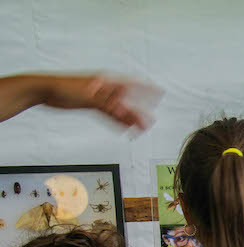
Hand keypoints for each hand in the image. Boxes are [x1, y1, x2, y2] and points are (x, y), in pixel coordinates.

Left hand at [41, 75, 159, 129]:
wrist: (44, 90)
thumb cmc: (63, 87)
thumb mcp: (89, 96)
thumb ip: (109, 106)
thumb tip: (125, 113)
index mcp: (107, 81)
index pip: (133, 85)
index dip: (147, 89)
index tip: (160, 93)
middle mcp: (105, 89)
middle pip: (128, 100)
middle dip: (141, 110)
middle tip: (152, 121)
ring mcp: (99, 97)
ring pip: (119, 109)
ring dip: (130, 119)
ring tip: (141, 129)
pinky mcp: (92, 105)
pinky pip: (109, 115)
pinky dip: (117, 122)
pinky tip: (124, 129)